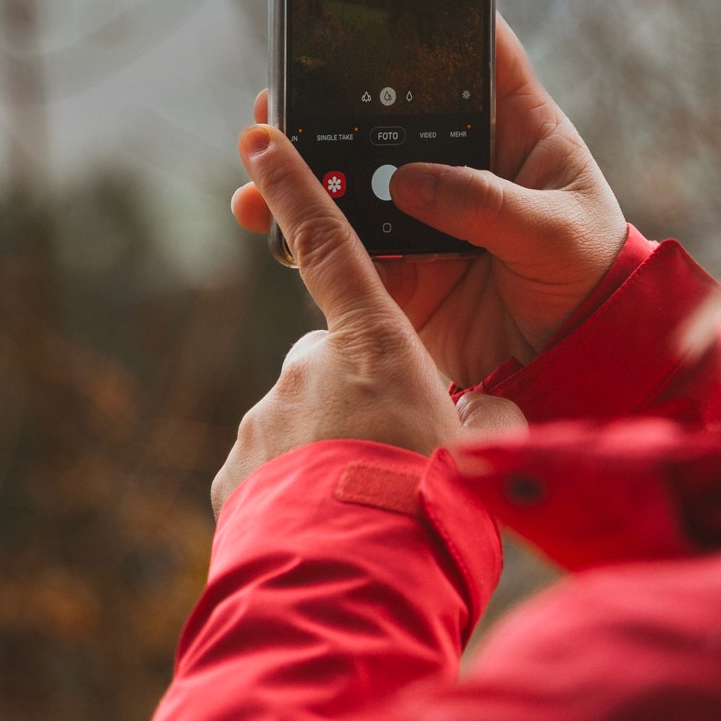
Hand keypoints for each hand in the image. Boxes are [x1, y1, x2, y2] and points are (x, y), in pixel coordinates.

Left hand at [215, 128, 519, 516]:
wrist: (356, 585)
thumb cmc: (433, 507)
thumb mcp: (482, 453)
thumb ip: (481, 419)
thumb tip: (488, 417)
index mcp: (374, 344)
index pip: (329, 244)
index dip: (297, 185)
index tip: (257, 135)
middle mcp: (306, 368)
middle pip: (336, 374)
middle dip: (361, 412)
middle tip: (399, 467)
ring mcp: (263, 422)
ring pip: (302, 433)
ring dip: (331, 464)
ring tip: (369, 518)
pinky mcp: (231, 477)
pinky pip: (270, 482)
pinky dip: (295, 503)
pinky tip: (326, 540)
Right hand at [231, 17, 626, 383]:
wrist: (577, 361)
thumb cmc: (590, 277)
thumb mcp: (555, 230)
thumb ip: (486, 204)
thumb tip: (407, 181)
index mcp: (516, 130)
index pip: (478, 57)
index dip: (438, 21)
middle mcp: (462, 161)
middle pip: (390, 113)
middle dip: (334, 95)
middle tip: (283, 87)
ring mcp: (425, 213)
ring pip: (355, 176)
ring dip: (304, 163)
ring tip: (258, 151)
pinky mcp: (401, 265)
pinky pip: (344, 244)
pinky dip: (302, 231)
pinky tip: (265, 217)